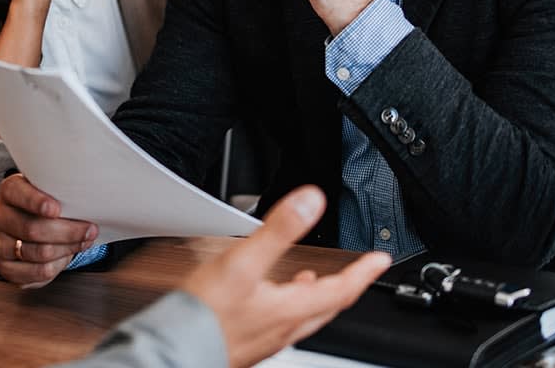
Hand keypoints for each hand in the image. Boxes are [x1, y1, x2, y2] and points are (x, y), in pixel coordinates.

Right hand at [0, 174, 98, 287]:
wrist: (36, 223)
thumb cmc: (48, 204)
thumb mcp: (53, 190)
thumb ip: (62, 192)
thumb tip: (87, 200)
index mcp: (9, 190)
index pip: (17, 193)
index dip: (37, 202)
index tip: (56, 209)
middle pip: (32, 228)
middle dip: (67, 232)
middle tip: (90, 230)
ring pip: (38, 252)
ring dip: (67, 249)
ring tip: (82, 243)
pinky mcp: (6, 267)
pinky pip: (37, 272)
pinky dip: (57, 266)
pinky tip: (65, 256)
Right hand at [182, 186, 391, 367]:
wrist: (173, 352)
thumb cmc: (205, 315)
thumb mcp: (243, 262)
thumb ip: (279, 230)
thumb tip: (311, 200)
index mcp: (291, 309)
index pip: (342, 290)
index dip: (364, 272)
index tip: (381, 261)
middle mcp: (283, 329)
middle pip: (326, 307)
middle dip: (344, 285)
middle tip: (357, 272)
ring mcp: (264, 339)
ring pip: (302, 317)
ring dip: (313, 296)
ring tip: (311, 279)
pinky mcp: (245, 344)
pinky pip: (278, 324)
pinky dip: (284, 305)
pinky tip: (266, 299)